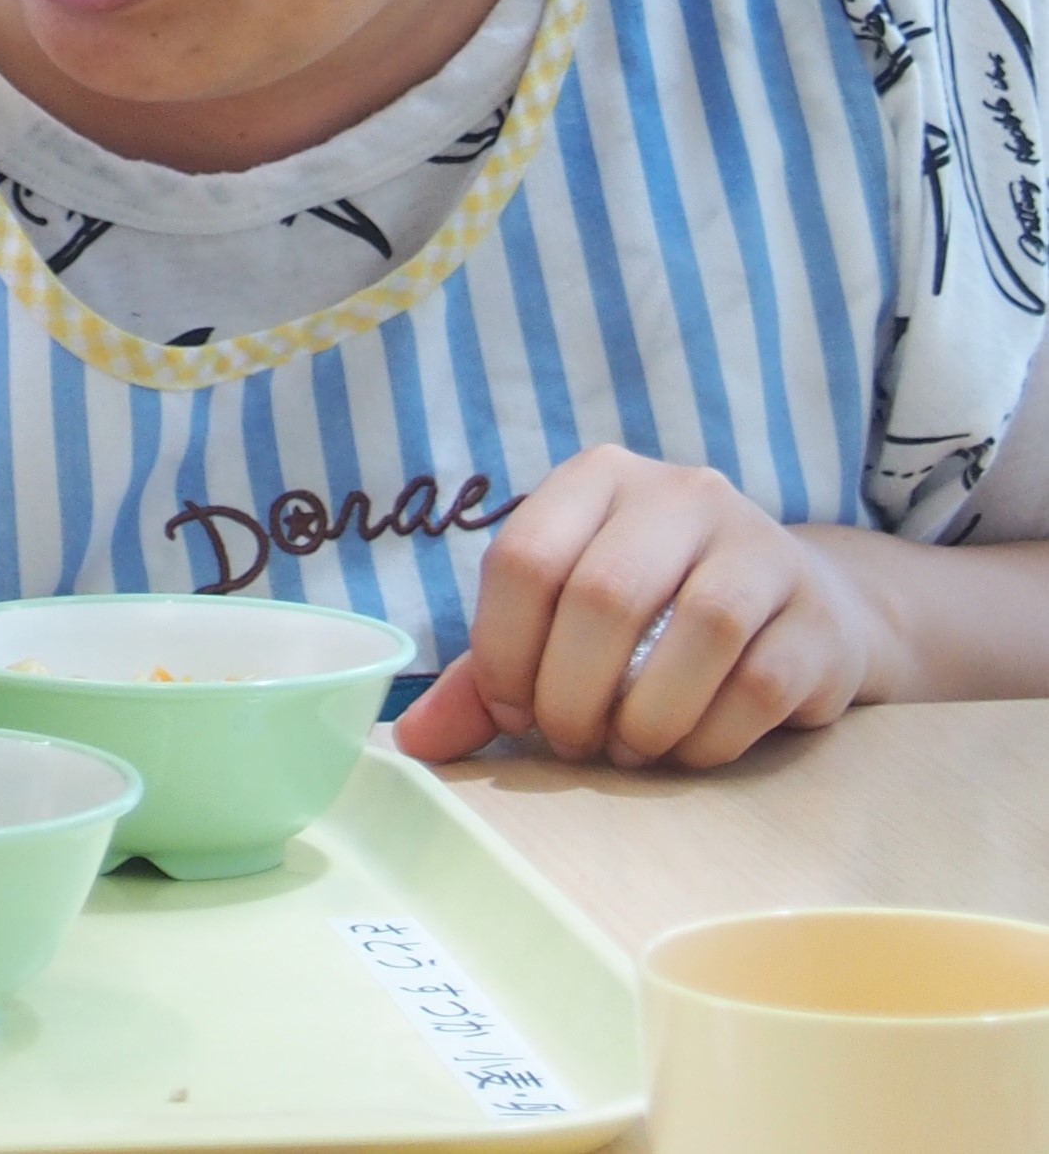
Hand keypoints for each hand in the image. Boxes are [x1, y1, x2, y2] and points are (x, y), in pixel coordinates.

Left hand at [393, 447, 890, 769]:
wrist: (802, 611)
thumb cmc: (655, 620)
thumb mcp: (563, 626)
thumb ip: (488, 677)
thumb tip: (411, 743)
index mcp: (598, 479)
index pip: (524, 558)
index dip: (504, 651)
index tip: (511, 712)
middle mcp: (681, 494)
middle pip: (604, 596)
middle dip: (571, 691)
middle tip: (570, 740)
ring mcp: (762, 546)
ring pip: (697, 633)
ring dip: (645, 716)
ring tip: (626, 749)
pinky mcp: (819, 616)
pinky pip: (760, 684)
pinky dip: (708, 736)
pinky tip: (684, 751)